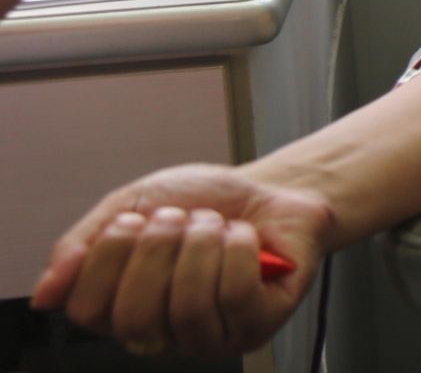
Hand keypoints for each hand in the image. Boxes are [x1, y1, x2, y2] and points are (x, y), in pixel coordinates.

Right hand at [31, 163, 333, 358]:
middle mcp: (163, 332)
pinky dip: (237, 250)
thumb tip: (45, 294)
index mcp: (124, 308)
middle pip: (134, 316)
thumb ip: (83, 246)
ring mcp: (210, 335)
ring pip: (187, 306)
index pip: (87, 311)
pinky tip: (244, 237)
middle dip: (158, 249)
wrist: (271, 189)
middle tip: (179, 218)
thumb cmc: (204, 202)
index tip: (135, 220)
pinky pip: (234, 296)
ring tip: (213, 225)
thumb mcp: (133, 206)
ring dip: (201, 245)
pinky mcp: (256, 325)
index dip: (109, 258)